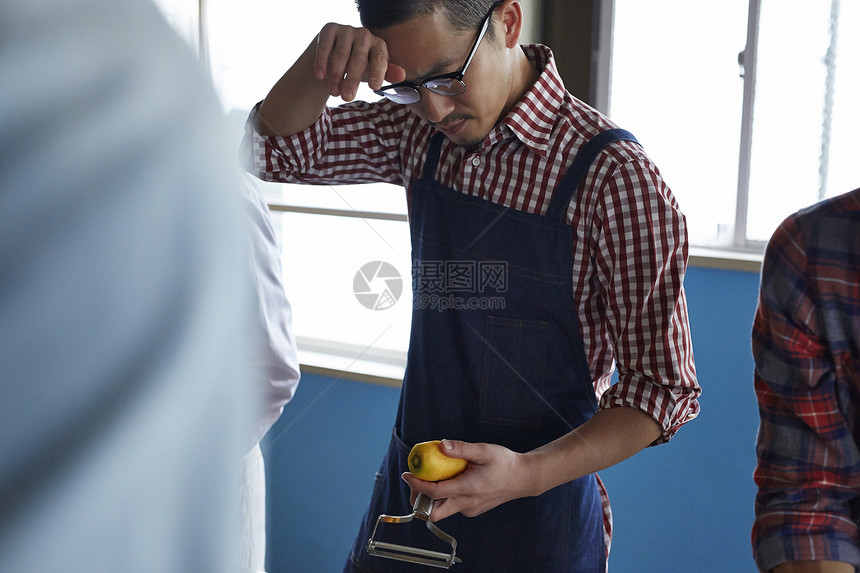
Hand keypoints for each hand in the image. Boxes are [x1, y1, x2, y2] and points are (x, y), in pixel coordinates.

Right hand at [314, 23, 405, 100]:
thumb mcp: (372, 71)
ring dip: (336, 75)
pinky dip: (322, 61)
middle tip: (347, 98)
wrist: (333, 54)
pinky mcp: (330, 29)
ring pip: (341, 54)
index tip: (374, 87)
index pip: (380, 59)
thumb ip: (386, 74)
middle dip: (352, 80)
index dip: (378, 73)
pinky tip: (320, 76)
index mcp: (378, 45)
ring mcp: (346, 30)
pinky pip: (325, 46)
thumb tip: (402, 75)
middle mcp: (364, 35)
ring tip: (333, 92)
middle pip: (359, 59)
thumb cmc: (358, 65)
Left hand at [401, 439, 534, 521]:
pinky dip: (444, 497)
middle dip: (420, 500)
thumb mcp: (484, 451)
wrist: (523, 478)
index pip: (435, 493)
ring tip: (431, 478)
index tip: (407, 475)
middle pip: (433, 512)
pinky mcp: (473, 510)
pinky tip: (450, 480)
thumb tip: (441, 446)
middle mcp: (467, 504)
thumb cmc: (505, 463)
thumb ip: (461, 449)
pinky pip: (452, 506)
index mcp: (468, 489)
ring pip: (442, 510)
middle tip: (416, 482)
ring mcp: (470, 509)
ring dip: (432, 498)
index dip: (417, 485)